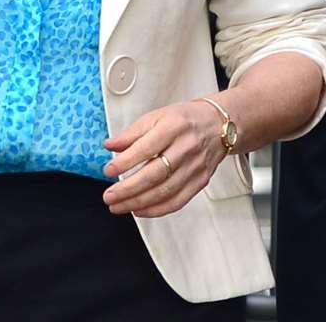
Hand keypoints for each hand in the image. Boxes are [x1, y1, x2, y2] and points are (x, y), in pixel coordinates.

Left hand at [101, 98, 226, 216]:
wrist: (218, 125)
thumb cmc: (185, 120)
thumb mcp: (156, 116)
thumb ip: (132, 133)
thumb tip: (110, 145)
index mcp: (173, 127)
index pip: (146, 148)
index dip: (125, 162)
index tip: (108, 170)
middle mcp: (186, 147)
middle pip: (155, 175)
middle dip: (128, 189)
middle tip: (109, 196)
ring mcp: (195, 167)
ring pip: (164, 192)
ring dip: (138, 203)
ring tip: (118, 206)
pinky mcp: (201, 181)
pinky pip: (177, 201)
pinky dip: (155, 210)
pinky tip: (139, 209)